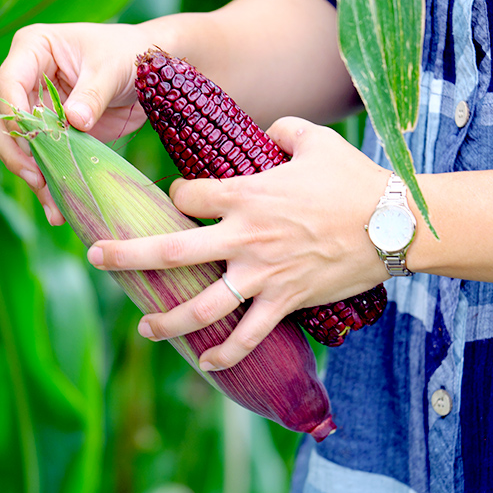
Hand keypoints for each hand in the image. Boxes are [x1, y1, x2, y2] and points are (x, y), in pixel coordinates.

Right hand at [0, 23, 153, 224]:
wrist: (153, 73)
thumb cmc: (128, 54)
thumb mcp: (111, 70)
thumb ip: (91, 95)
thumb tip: (73, 121)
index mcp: (33, 50)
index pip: (7, 86)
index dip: (14, 117)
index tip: (33, 143)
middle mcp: (27, 79)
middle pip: (3, 121)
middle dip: (17, 154)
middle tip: (37, 180)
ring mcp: (38, 109)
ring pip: (20, 148)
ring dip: (34, 178)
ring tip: (53, 209)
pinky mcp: (54, 134)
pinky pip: (44, 160)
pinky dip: (51, 183)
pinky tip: (58, 209)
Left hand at [87, 117, 390, 369]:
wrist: (396, 224)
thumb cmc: (355, 181)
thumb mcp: (316, 141)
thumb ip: (283, 129)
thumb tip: (268, 130)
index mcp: (247, 195)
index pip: (187, 196)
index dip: (177, 195)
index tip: (181, 199)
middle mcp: (245, 238)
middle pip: (173, 251)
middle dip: (128, 255)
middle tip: (96, 258)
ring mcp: (262, 275)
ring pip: (203, 306)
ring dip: (167, 319)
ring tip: (143, 326)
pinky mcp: (285, 302)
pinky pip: (249, 336)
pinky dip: (227, 354)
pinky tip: (208, 363)